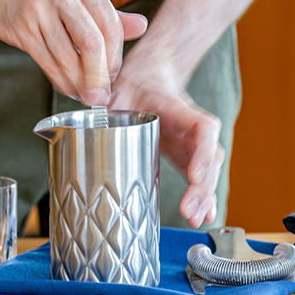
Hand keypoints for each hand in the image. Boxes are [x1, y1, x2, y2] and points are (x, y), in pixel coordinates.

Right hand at [0, 0, 146, 105]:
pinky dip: (60, 81)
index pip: (111, 26)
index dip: (115, 57)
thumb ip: (109, 12)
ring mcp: (39, 9)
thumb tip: (140, 27)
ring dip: (79, 83)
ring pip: (68, 57)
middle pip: (93, 43)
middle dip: (100, 76)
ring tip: (84, 95)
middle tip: (101, 94)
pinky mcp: (21, 27)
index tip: (112, 75)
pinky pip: (47, 62)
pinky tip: (66, 87)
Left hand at [109, 47, 223, 227]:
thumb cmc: (134, 83)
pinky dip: (203, 196)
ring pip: (209, 169)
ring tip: (195, 218)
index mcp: (178, 108)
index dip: (203, 154)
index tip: (193, 176)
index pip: (203, 129)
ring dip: (204, 195)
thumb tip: (84, 119)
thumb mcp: (117, 91)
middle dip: (202, 187)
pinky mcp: (185, 153)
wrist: (148, 76)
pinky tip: (204, 214)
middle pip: (210, 156)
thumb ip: (104, 105)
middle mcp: (191, 126)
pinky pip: (200, 175)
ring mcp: (191, 141)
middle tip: (190, 211)